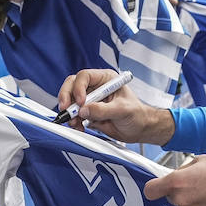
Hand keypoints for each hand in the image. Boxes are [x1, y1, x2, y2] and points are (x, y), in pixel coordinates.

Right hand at [56, 69, 173, 144]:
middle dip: (67, 97)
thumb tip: (84, 110)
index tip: (81, 102)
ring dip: (70, 113)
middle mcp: (95, 87)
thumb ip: (103, 110)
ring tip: (75, 123)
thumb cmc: (137, 114)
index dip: (79, 87)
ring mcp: (90, 101)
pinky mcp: (87, 113)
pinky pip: (74, 115)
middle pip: (72, 86)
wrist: (139, 129)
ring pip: (71, 101)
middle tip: (66, 109)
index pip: (85, 76)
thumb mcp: (122, 110)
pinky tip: (80, 127)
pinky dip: (73, 122)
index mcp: (105, 79)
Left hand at [143, 156, 205, 205]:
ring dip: (190, 200)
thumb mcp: (201, 160)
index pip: (151, 190)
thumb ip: (183, 169)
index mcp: (178, 182)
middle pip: (169, 198)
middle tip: (193, 183)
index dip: (153, 188)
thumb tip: (176, 174)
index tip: (157, 187)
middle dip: (177, 191)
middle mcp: (182, 200)